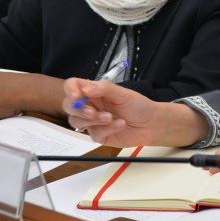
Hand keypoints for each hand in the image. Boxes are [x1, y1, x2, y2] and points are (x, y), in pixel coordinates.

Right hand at [62, 78, 200, 148]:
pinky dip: (108, 128)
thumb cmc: (138, 106)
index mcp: (94, 91)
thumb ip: (104, 89)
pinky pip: (94, 133)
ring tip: (111, 117)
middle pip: (69, 106)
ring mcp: (92, 121)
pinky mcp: (98, 134)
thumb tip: (87, 88)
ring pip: (76, 121)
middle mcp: (90, 105)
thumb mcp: (123, 93)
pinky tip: (119, 124)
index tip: (77, 97)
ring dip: (94, 120)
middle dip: (78, 109)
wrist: (151, 124)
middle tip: (92, 112)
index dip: (71, 90)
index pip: (72, 86)